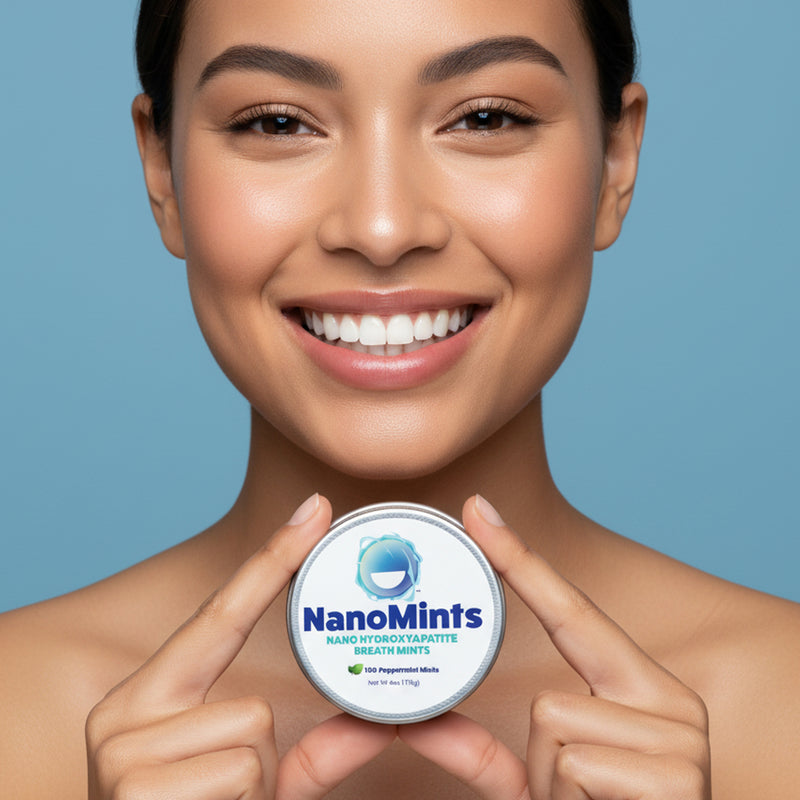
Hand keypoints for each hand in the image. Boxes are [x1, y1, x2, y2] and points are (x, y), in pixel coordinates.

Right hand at [85, 494, 395, 799]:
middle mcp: (120, 716)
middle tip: (219, 798)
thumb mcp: (239, 780)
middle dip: (255, 763)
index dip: (273, 562)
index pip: (219, 617)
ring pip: (251, 742)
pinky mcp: (135, 793)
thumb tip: (383, 715)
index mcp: (143, 698)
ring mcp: (122, 758)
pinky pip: (242, 776)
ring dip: (247, 792)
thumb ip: (295, 745)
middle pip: (250, 704)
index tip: (317, 511)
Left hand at [399, 495, 710, 798]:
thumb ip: (495, 748)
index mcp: (644, 687)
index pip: (573, 613)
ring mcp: (682, 737)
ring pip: (554, 728)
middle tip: (582, 795)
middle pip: (548, 697)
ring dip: (557, 786)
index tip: (475, 511)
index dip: (519, 561)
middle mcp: (673, 700)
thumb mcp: (549, 775)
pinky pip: (573, 764)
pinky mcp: (678, 777)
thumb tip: (408, 724)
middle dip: (544, 759)